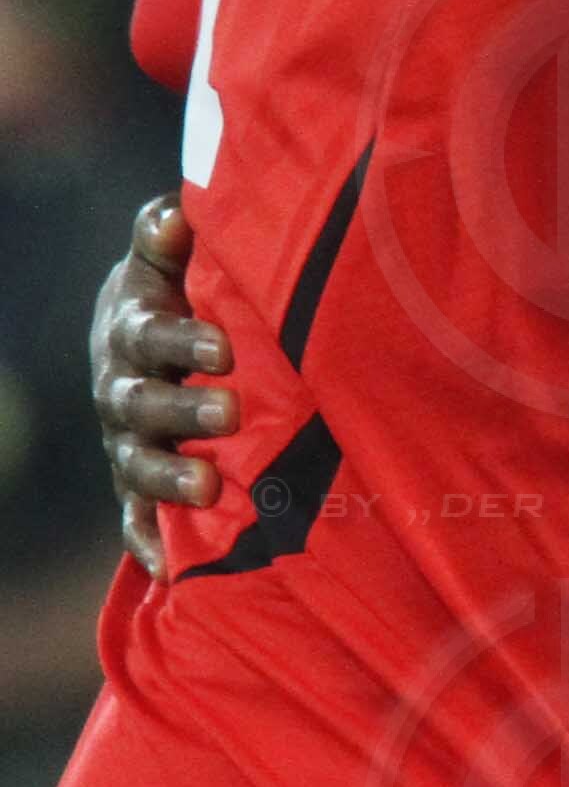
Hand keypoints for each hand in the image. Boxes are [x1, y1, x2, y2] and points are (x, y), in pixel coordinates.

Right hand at [93, 191, 232, 567]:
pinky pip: (136, 519)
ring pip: (136, 465)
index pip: (149, 336)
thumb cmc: (179, 287)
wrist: (147, 339)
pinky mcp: (137, 485)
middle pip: (139, 405)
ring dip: (168, 476)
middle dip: (181, 411)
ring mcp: (127, 441)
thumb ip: (166, 230)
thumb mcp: (168, 256)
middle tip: (229, 411)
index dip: (180, 341)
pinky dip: (150, 543)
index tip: (223, 347)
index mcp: (132, 331)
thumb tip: (176, 215)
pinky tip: (172, 571)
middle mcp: (122, 390)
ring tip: (208, 485)